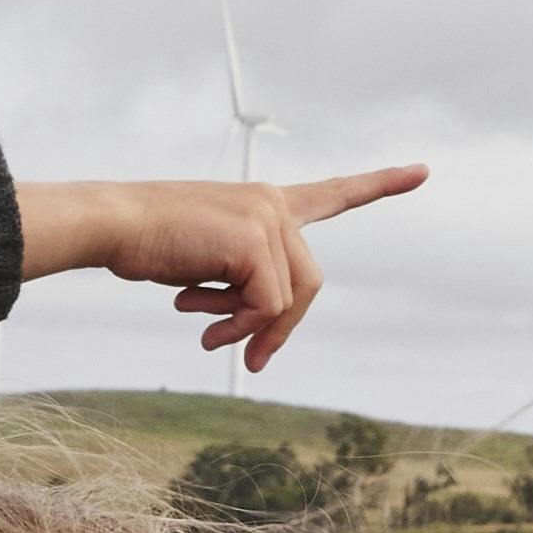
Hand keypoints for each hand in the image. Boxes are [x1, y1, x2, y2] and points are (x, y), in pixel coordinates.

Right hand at [11, 166, 426, 372]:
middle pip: (308, 283)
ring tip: (210, 337)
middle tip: (247, 361)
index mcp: (264, 203)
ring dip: (252, 331)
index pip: (331, 194)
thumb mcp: (206, 265)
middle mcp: (273, 204)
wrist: (112, 223)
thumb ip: (242, 286)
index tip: (421, 172)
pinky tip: (197, 317)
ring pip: (289, 299)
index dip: (377, 186)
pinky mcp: (254, 240)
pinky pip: (267, 306)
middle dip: (280, 329)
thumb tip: (258, 341)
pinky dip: (238, 325)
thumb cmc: (148, 243)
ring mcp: (266, 218)